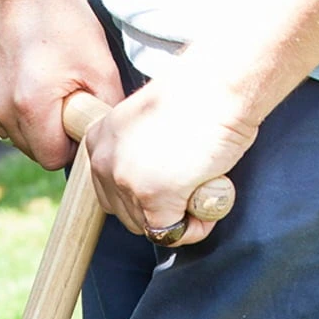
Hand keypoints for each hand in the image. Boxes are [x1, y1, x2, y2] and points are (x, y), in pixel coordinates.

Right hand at [0, 0, 125, 170]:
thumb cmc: (65, 21)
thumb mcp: (101, 66)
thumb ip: (105, 112)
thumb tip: (104, 143)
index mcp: (30, 105)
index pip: (51, 159)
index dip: (68, 144)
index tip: (74, 116)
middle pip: (31, 150)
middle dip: (48, 132)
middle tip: (60, 94)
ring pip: (12, 137)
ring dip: (28, 121)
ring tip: (40, 83)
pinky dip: (9, 108)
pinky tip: (19, 78)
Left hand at [83, 71, 257, 245]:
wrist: (219, 84)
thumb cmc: (197, 98)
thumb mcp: (150, 123)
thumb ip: (139, 154)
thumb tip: (150, 185)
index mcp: (99, 140)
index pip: (111, 193)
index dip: (143, 197)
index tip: (168, 184)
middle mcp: (104, 162)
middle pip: (128, 216)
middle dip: (160, 211)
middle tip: (190, 184)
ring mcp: (127, 182)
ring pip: (150, 228)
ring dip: (180, 216)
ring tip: (201, 182)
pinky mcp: (153, 198)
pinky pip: (174, 234)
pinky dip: (196, 226)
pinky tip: (207, 197)